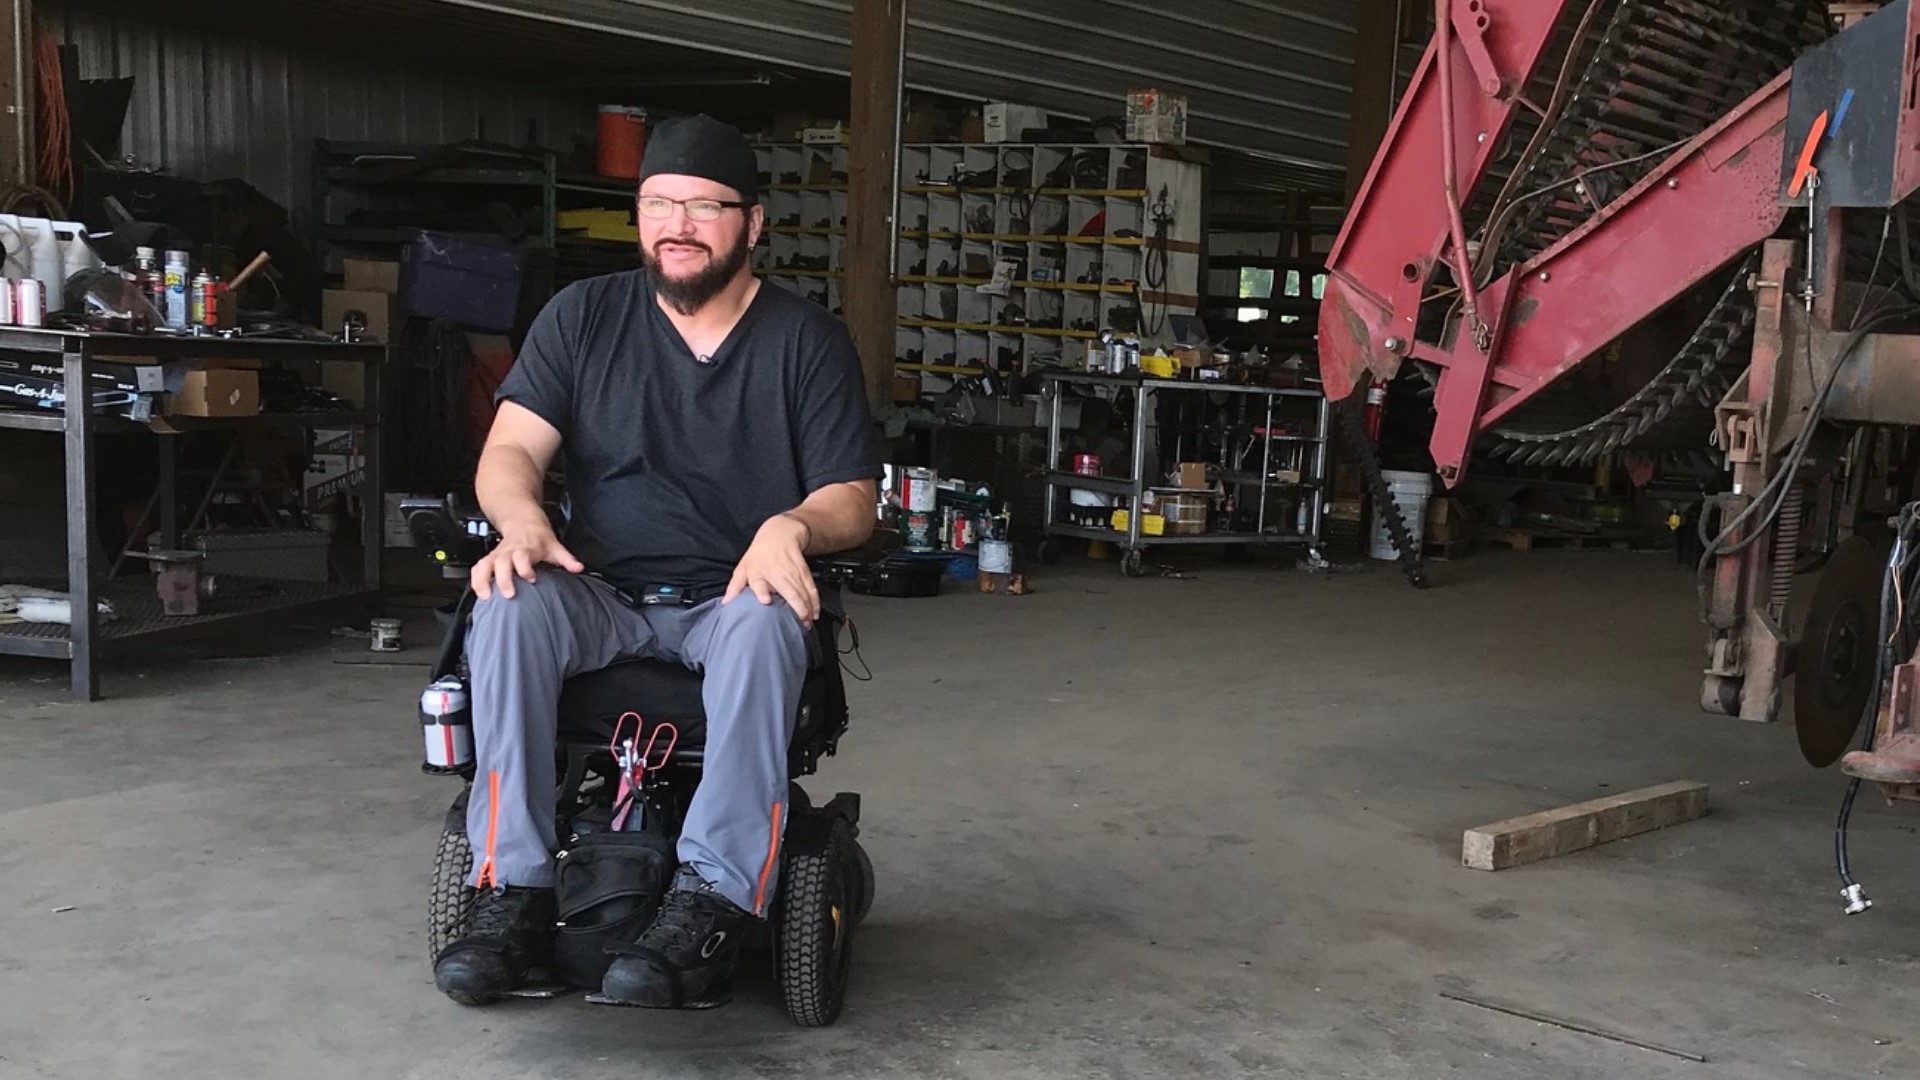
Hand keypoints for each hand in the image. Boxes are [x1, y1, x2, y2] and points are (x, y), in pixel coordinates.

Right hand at [470, 525, 584, 599]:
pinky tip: (479, 592)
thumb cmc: (538, 536)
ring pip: (485, 565)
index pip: (522, 556)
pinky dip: (476, 580)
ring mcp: (497, 555)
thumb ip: (566, 559)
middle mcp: (509, 551)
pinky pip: (478, 568)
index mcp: (525, 548)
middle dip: (503, 578)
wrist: (522, 520)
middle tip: (508, 595)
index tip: (531, 578)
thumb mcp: (554, 546)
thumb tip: (578, 568)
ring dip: (483, 580)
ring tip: (486, 597)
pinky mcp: (489, 559)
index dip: (525, 567)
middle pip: (501, 563)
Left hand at [724, 513, 817, 624]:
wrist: (779, 534)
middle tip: (800, 624)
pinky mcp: (804, 572)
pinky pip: (811, 588)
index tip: (766, 600)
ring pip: (803, 591)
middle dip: (797, 608)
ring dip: (807, 608)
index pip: (759, 583)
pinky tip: (815, 612)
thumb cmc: (759, 555)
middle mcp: (777, 573)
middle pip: (789, 591)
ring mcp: (792, 572)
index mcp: (759, 572)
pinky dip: (815, 601)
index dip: (762, 591)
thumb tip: (726, 603)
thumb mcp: (743, 567)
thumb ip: (735, 587)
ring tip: (807, 623)